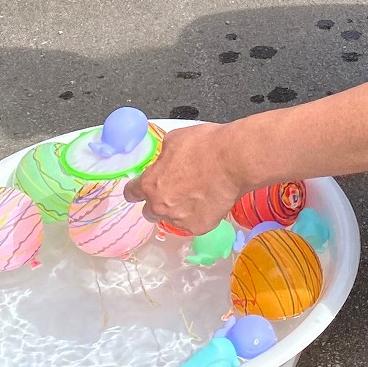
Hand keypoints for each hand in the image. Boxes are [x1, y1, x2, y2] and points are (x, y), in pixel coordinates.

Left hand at [123, 123, 240, 235]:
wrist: (235, 160)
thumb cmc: (207, 146)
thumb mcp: (175, 140)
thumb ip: (163, 156)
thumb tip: (165, 159)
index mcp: (151, 183)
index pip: (132, 193)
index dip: (135, 190)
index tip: (138, 191)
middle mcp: (161, 205)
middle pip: (149, 212)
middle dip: (157, 203)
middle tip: (174, 192)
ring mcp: (180, 219)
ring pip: (172, 219)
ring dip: (178, 210)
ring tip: (196, 195)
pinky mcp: (199, 227)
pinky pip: (193, 224)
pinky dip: (199, 215)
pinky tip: (209, 201)